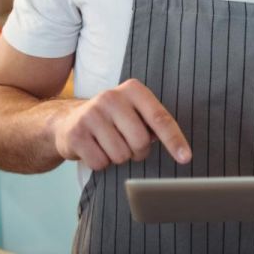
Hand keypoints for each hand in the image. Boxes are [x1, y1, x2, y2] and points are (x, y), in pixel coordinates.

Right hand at [53, 78, 190, 170]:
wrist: (68, 121)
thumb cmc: (112, 119)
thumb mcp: (134, 112)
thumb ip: (154, 123)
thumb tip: (177, 149)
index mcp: (133, 89)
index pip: (160, 118)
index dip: (174, 140)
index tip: (186, 158)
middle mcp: (111, 97)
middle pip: (141, 141)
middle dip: (139, 152)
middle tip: (129, 145)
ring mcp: (91, 114)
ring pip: (121, 155)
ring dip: (119, 158)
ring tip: (109, 144)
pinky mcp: (76, 133)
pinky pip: (100, 163)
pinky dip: (101, 163)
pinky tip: (94, 149)